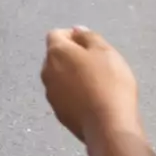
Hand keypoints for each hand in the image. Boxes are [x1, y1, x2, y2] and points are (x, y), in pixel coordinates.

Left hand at [41, 27, 141, 144]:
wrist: (107, 124)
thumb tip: (76, 30)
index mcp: (56, 52)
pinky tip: (93, 100)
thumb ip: (89, 37)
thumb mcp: (106, 52)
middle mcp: (46, 71)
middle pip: (56, 56)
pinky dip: (75, 94)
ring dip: (72, 76)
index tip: (91, 44)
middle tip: (97, 64)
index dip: (73, 36)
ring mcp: (50, 93)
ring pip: (59, 77)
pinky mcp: (58, 112)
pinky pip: (65, 96)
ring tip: (97, 83)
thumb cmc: (109, 83)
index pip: (56, 34)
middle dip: (73, 56)